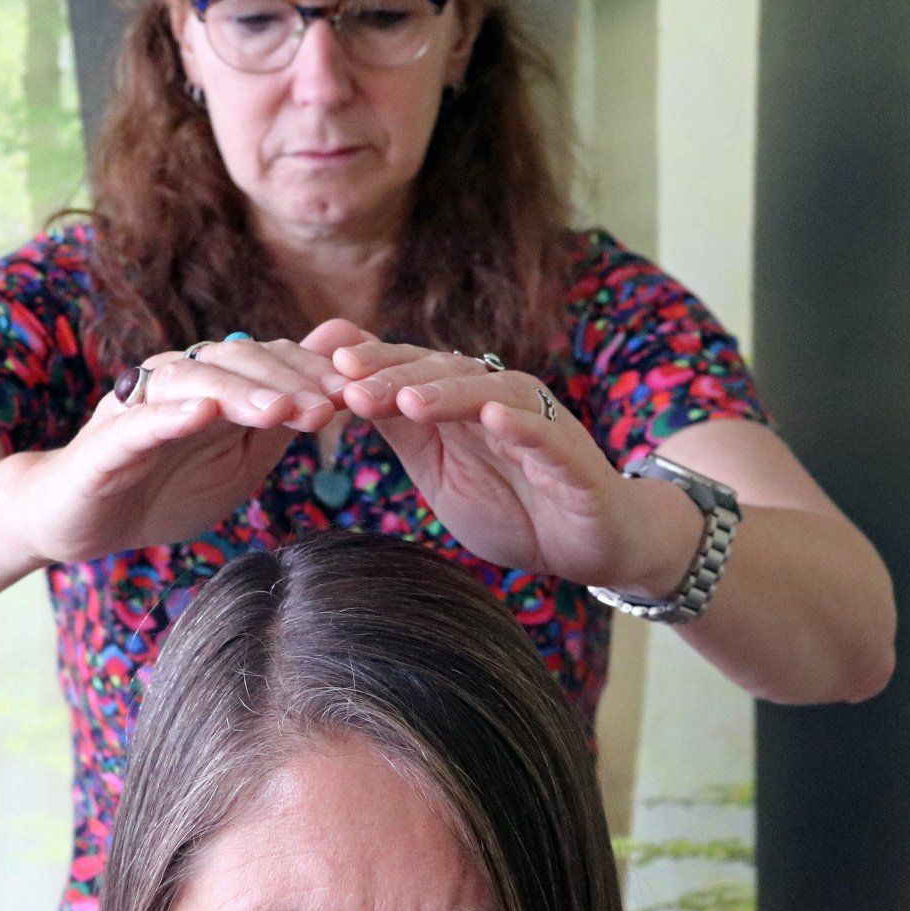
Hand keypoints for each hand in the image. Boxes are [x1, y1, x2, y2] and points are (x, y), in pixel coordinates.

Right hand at [23, 336, 340, 562]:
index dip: (318, 375)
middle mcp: (180, 381)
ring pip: (199, 383)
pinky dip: (172, 414)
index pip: (273, 363)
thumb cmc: (165, 489)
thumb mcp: (240, 463)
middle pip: (242, 362)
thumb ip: (281, 425)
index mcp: (217, 385)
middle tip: (336, 404)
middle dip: (293, 382)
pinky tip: (205, 415)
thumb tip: (341, 393)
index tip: (366, 394)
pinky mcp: (108, 440)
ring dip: (246, 393)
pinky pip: (142, 421)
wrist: (80, 521)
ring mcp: (142, 405)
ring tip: (286, 411)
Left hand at [323, 333, 681, 585]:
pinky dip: (522, 423)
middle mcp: (500, 399)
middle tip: (347, 379)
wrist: (588, 547)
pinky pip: (546, 434)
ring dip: (448, 393)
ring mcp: (538, 424)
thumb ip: (401, 427)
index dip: (370, 364)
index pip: (411, 371)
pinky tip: (493, 417)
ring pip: (491, 393)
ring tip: (407, 399)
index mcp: (462, 403)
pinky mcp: (573, 457)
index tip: (321, 363)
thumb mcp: (440, 467)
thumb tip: (340, 385)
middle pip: (443, 372)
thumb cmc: (513, 504)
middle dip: (394, 374)